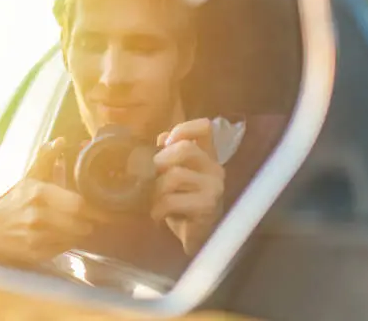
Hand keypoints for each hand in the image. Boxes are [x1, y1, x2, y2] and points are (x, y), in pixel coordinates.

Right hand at [0, 138, 109, 266]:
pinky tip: (62, 235)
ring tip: (77, 225)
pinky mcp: (36, 254)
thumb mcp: (29, 178)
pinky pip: (64, 248)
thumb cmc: (12, 203)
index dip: (96, 210)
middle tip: (94, 218)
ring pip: (75, 237)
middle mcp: (39, 216)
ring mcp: (37, 237)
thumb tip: (60, 141)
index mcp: (40, 194)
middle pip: (81, 223)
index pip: (79, 205)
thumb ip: (46, 158)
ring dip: (80, 232)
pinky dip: (67, 242)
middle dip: (90, 221)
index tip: (108, 210)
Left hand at [152, 119, 224, 256]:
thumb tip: (159, 139)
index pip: (204, 127)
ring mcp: (214, 188)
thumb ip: (168, 154)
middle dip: (160, 161)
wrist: (197, 239)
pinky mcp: (206, 208)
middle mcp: (215, 168)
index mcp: (207, 155)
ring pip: (175, 175)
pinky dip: (157, 209)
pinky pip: (171, 200)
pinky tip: (157, 216)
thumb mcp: (175, 175)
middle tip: (152, 178)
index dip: (183, 129)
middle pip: (186, 148)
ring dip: (155, 190)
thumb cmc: (183, 204)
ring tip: (154, 201)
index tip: (165, 143)